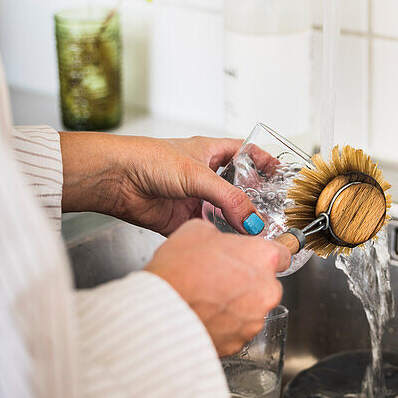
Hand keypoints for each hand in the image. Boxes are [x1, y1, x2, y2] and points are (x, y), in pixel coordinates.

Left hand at [60, 132, 264, 235]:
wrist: (116, 180)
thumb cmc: (149, 160)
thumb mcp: (197, 175)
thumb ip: (228, 199)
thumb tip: (252, 220)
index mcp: (210, 152)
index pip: (245, 154)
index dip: (264, 163)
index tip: (282, 176)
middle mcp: (204, 175)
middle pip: (237, 189)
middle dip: (254, 201)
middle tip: (274, 214)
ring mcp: (194, 198)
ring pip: (223, 213)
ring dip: (236, 223)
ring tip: (257, 235)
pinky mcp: (181, 220)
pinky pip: (207, 232)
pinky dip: (218, 239)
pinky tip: (230, 246)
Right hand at [145, 219, 289, 354]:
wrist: (160, 312)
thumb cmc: (178, 271)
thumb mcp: (197, 230)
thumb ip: (220, 235)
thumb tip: (219, 241)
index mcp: (263, 257)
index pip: (282, 252)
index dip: (264, 253)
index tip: (255, 256)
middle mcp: (267, 290)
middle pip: (266, 282)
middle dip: (247, 279)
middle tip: (220, 275)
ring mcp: (255, 319)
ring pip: (252, 307)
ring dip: (236, 302)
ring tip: (207, 296)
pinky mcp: (240, 341)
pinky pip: (237, 328)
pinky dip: (225, 323)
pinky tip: (205, 313)